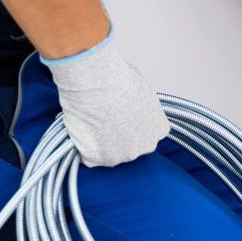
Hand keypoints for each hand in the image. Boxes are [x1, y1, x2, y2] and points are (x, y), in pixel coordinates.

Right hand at [40, 29, 169, 165]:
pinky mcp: (98, 160)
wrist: (96, 84)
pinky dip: (84, 147)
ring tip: (92, 121)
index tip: (124, 117)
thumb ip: (142, 105)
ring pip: (111, 153)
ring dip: (102, 142)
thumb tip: (132, 103)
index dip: (135, 125)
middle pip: (132, 146)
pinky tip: (83, 129)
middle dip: (121, 136)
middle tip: (106, 119)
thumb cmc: (117, 80)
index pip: (150, 133)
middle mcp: (144, 146)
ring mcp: (121, 156)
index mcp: (159, 128)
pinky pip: (90, 157)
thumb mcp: (142, 89)